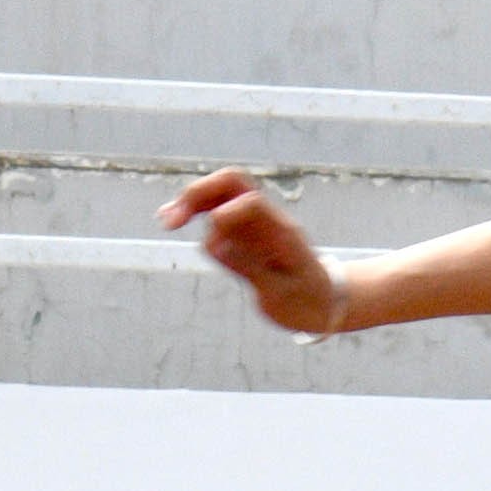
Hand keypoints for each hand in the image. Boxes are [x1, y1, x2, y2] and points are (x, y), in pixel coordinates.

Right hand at [165, 167, 350, 335]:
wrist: (324, 306)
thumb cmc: (309, 301)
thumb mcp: (282, 293)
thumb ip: (250, 268)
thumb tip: (213, 243)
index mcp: (282, 232)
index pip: (252, 203)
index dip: (228, 211)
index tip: (212, 228)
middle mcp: (265, 222)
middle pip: (231, 184)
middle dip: (200, 193)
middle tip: (173, 219)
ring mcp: (252, 227)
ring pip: (219, 196)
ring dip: (192, 201)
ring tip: (166, 220)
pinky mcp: (241, 237)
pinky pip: (215, 214)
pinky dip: (194, 212)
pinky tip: (172, 220)